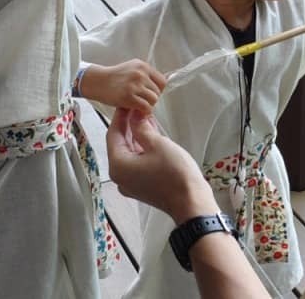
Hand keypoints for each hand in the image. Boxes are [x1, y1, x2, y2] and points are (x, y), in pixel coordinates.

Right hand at [80, 59, 165, 112]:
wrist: (97, 81)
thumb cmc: (114, 77)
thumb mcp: (132, 68)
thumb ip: (146, 75)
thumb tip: (160, 86)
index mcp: (143, 66)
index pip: (162, 81)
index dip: (158, 90)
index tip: (151, 94)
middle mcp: (140, 74)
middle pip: (158, 92)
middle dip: (151, 99)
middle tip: (142, 101)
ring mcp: (135, 85)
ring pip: (153, 100)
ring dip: (147, 105)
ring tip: (138, 105)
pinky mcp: (129, 96)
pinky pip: (145, 107)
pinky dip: (143, 111)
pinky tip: (136, 109)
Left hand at [107, 108, 218, 223]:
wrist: (191, 202)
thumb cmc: (174, 172)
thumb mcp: (158, 144)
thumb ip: (142, 128)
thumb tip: (134, 116)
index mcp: (118, 165)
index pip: (113, 134)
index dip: (120, 116)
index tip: (127, 101)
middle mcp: (119, 176)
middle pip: (120, 144)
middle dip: (129, 125)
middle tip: (138, 107)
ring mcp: (130, 183)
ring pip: (129, 153)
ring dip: (136, 136)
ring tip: (146, 117)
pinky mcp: (141, 186)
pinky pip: (137, 162)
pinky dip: (142, 148)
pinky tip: (151, 135)